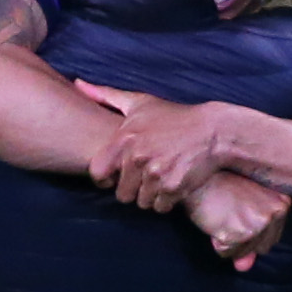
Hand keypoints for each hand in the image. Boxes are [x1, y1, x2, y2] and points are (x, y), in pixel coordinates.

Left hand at [78, 81, 234, 211]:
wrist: (213, 131)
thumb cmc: (174, 116)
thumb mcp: (140, 102)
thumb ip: (106, 95)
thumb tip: (77, 84)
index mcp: (124, 139)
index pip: (98, 174)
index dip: (106, 178)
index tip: (118, 174)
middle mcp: (137, 157)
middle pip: (121, 194)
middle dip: (132, 189)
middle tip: (146, 176)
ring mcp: (155, 174)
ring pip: (141, 203)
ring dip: (150, 196)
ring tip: (161, 178)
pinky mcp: (173, 188)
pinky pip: (160, 207)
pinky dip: (166, 201)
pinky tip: (173, 184)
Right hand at [183, 172, 286, 270]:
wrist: (199, 176)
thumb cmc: (220, 187)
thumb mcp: (242, 209)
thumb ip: (250, 239)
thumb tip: (244, 267)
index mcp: (282, 202)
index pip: (273, 236)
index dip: (253, 231)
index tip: (239, 212)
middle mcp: (275, 212)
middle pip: (263, 247)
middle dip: (245, 239)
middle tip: (230, 214)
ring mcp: (259, 223)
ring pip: (245, 252)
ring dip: (230, 241)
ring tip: (222, 216)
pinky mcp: (241, 233)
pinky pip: (228, 253)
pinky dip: (218, 243)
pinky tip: (216, 221)